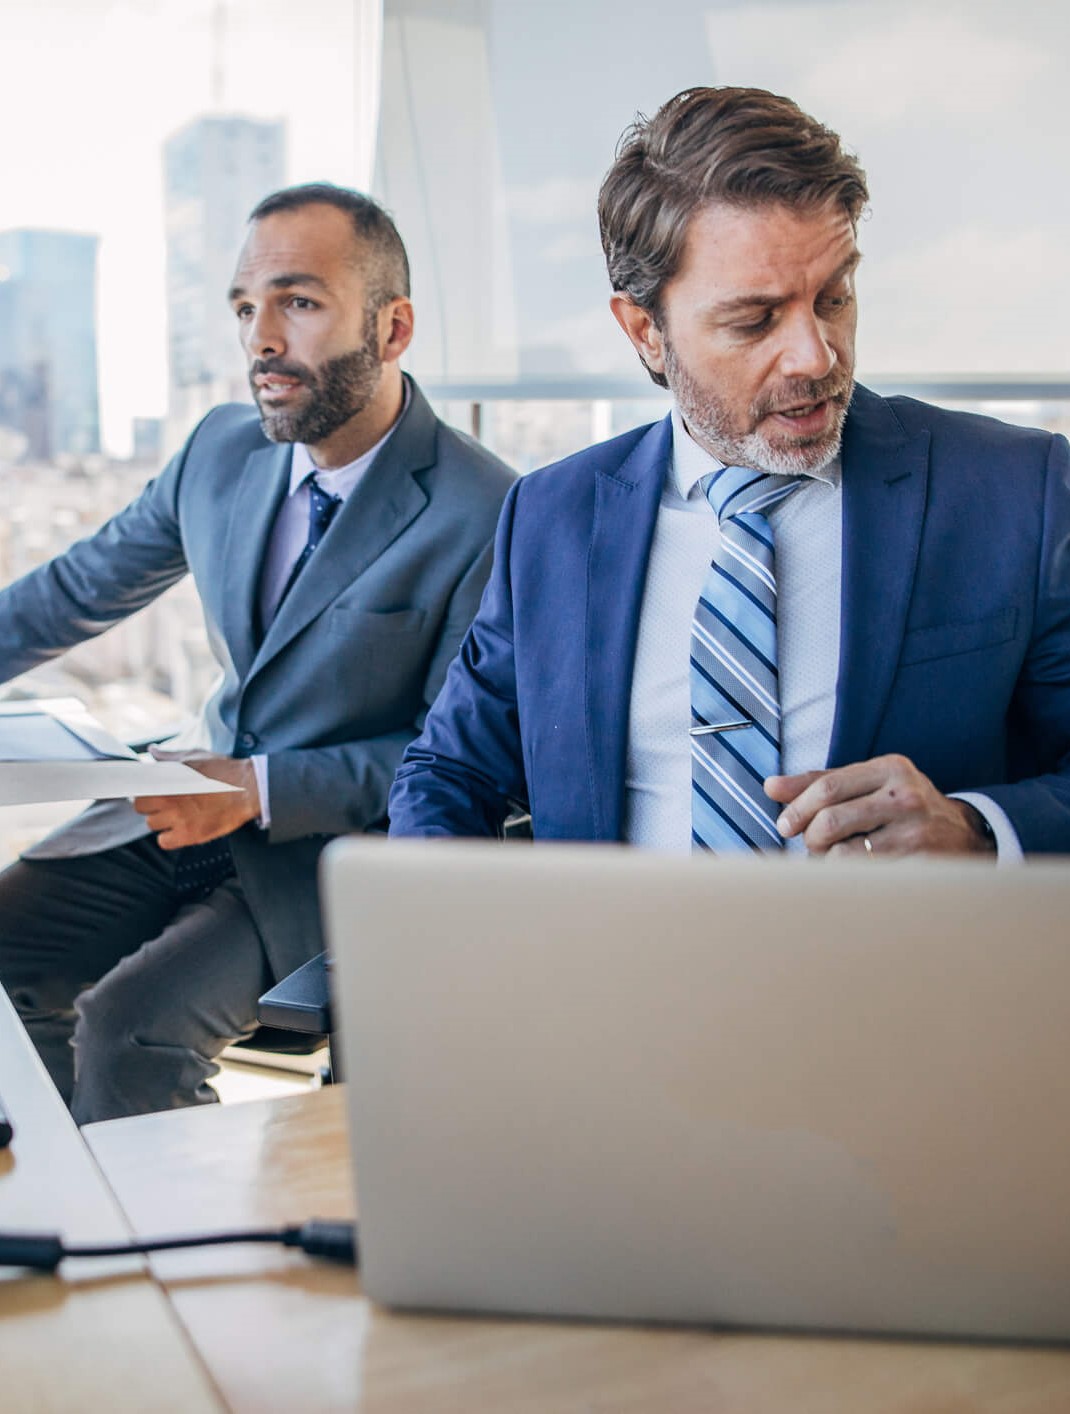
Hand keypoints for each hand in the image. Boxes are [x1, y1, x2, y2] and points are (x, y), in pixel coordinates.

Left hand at [132, 749, 261, 848]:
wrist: (248, 788)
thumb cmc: (224, 771)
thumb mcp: (195, 756)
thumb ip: (169, 756)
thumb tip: (153, 752)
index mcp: (167, 778)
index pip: (136, 788)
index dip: (143, 789)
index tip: (149, 791)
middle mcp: (168, 798)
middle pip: (140, 807)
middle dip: (150, 804)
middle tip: (165, 803)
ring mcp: (178, 818)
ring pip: (151, 825)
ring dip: (161, 821)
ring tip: (177, 815)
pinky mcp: (189, 835)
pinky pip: (164, 842)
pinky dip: (169, 837)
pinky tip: (180, 829)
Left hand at [765, 753, 995, 857]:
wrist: (965, 837)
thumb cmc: (903, 809)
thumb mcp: (870, 785)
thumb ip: (821, 783)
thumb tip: (771, 786)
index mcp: (890, 768)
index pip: (828, 785)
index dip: (797, 808)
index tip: (784, 825)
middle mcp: (905, 795)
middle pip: (831, 818)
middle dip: (809, 836)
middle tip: (810, 844)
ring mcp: (914, 831)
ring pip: (843, 852)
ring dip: (827, 860)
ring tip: (835, 858)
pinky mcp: (919, 864)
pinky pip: (862, 876)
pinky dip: (847, 876)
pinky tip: (855, 871)